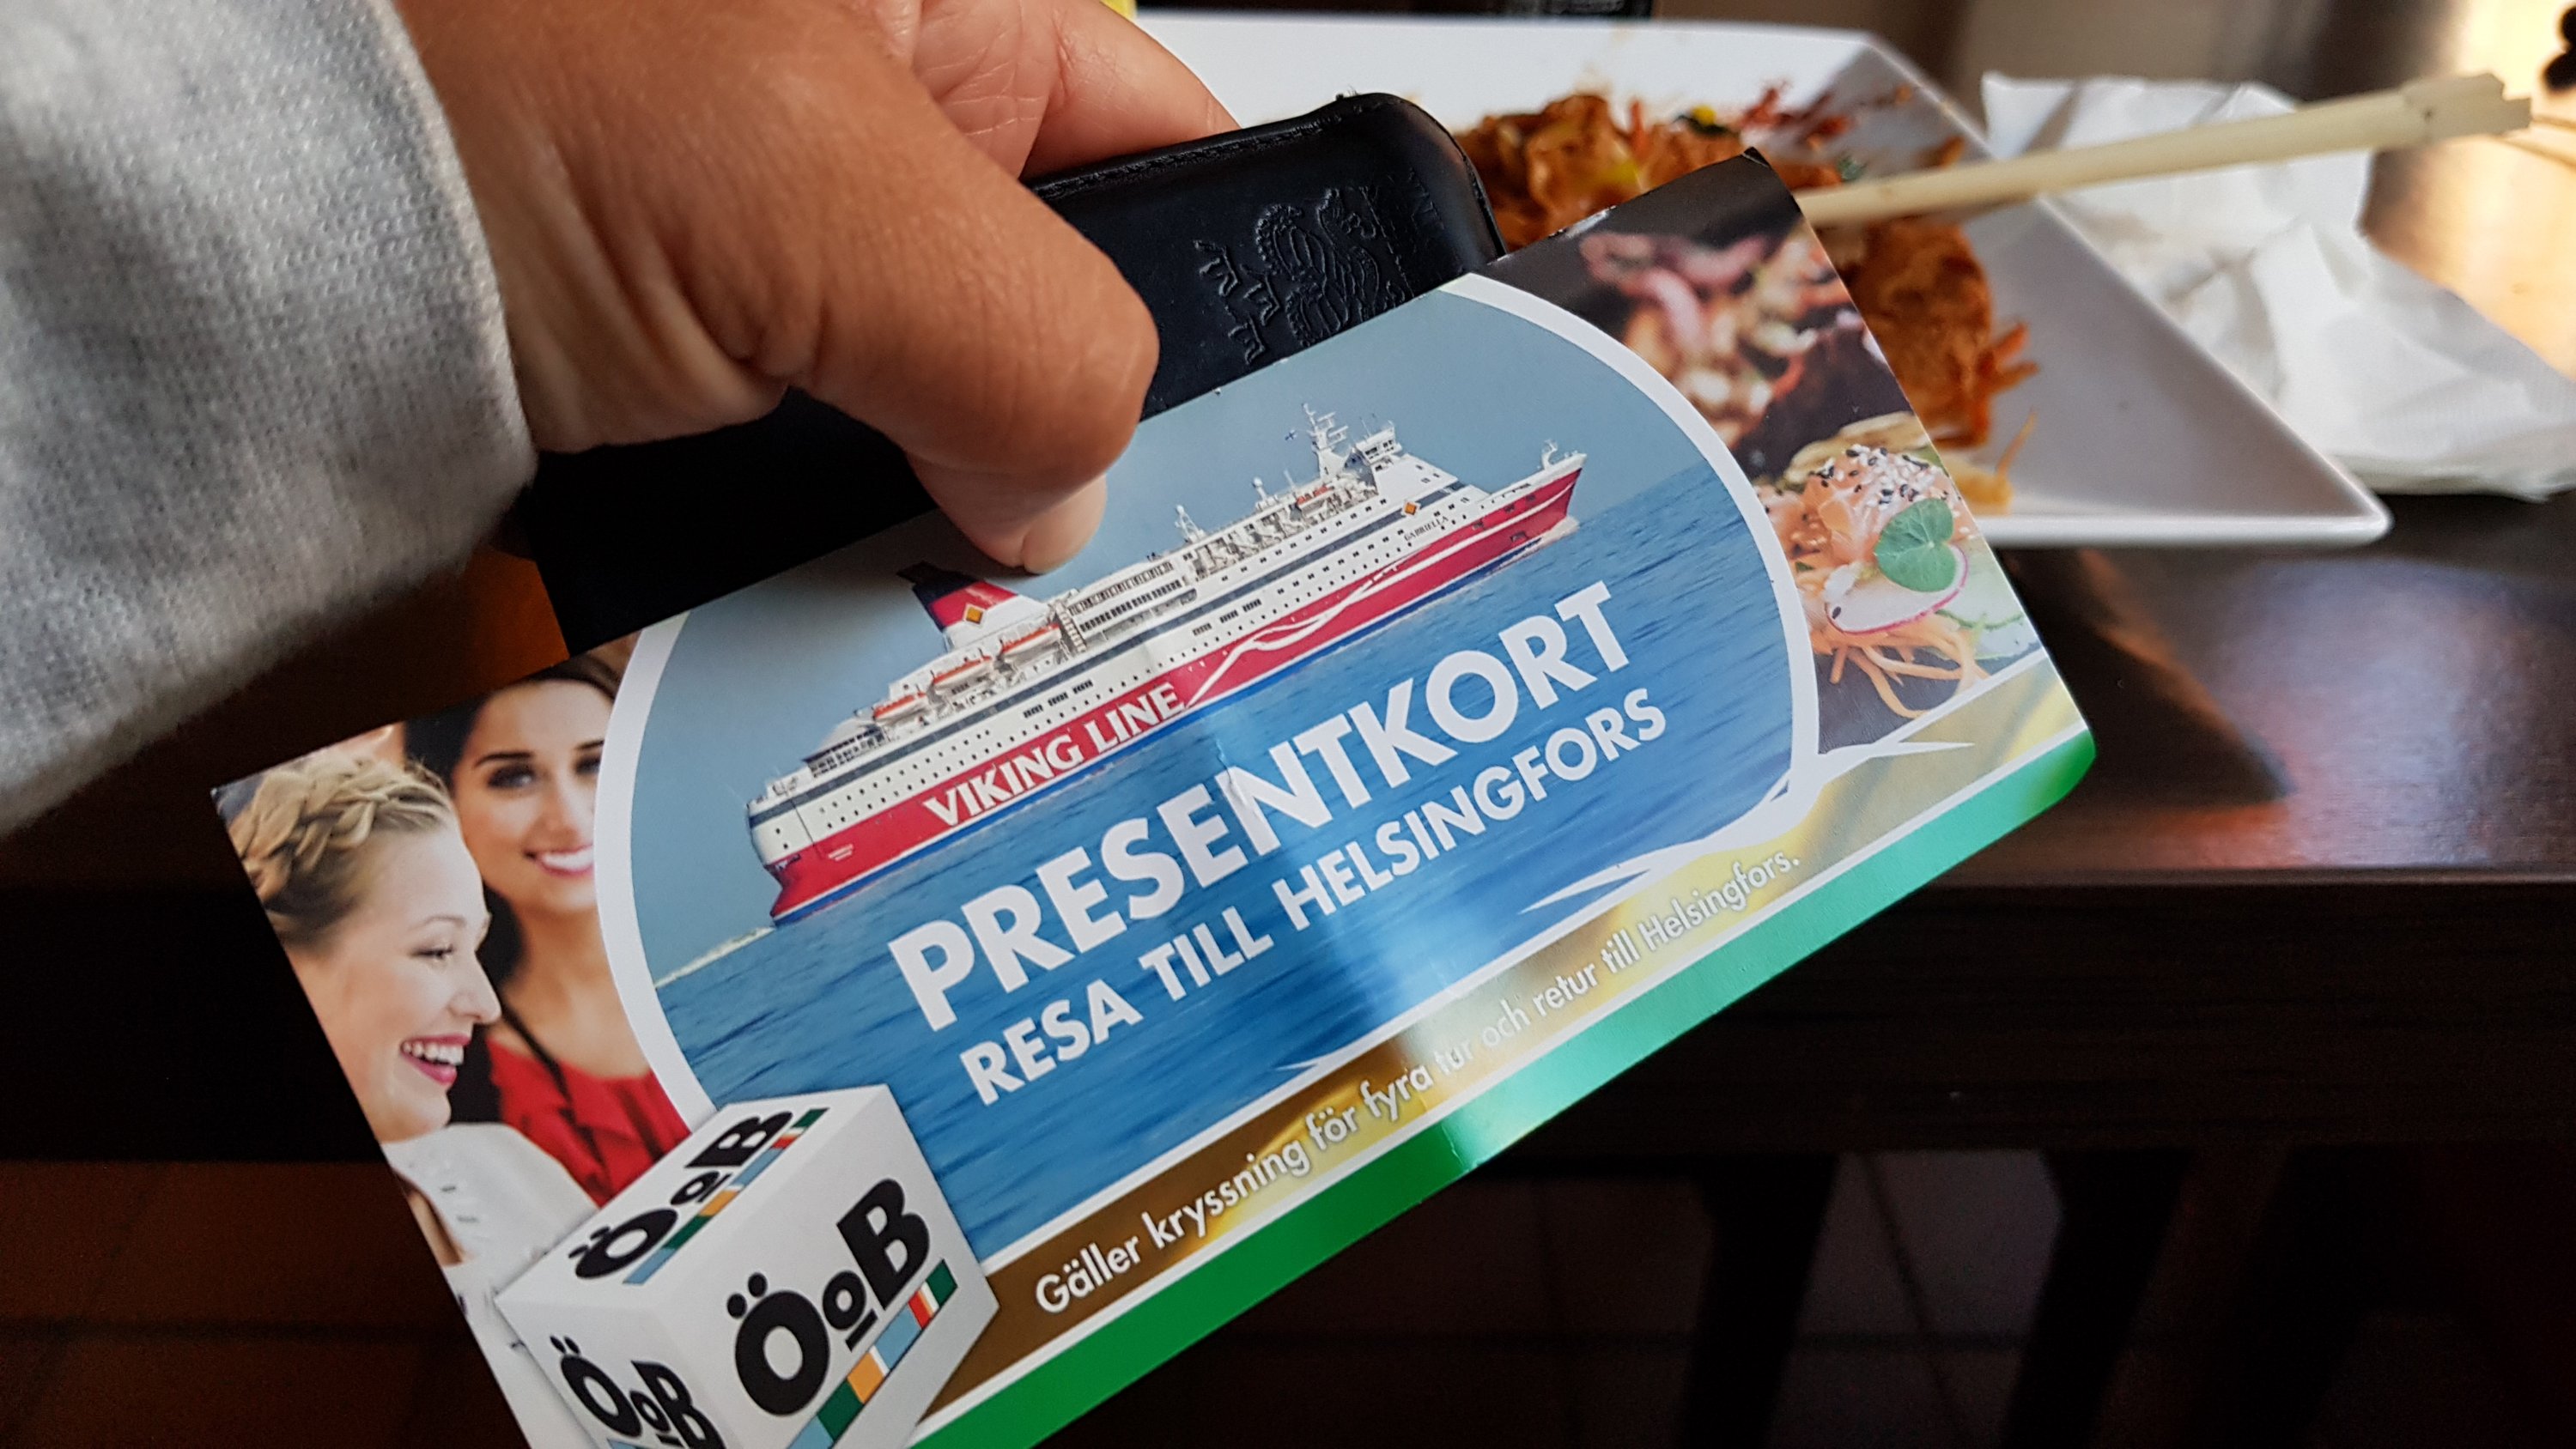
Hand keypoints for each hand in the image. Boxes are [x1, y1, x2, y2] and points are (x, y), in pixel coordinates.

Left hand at [395, 0, 1232, 569]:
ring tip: (974, 623)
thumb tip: (1074, 498)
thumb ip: (1026, 341)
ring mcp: (770, 242)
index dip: (1237, 294)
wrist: (228, 213)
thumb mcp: (820, 198)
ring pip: (937, 410)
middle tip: (1107, 574)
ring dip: (948, 519)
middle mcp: (873, 115)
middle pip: (1060, 305)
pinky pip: (815, 471)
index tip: (1272, 453)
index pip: (1168, 151)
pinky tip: (841, 607)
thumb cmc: (489, 94)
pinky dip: (829, 546)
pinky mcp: (684, 355)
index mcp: (948, 4)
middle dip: (1077, 445)